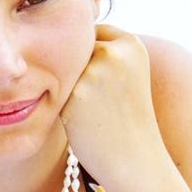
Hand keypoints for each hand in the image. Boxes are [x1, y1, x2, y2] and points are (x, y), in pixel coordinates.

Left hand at [59, 25, 165, 188]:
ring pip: (63, 73)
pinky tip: (84, 122)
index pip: (94, 32)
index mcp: (131, 44)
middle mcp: (112, 53)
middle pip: (75, 51)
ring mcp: (92, 73)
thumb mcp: (127, 75)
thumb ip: (104, 54)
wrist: (134, 159)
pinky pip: (57, 93)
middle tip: (99, 100)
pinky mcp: (74, 95)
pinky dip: (66, 107)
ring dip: (71, 90)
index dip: (91, 55)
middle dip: (80, 71)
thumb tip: (62, 36)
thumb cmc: (128, 119)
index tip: (101, 76)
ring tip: (94, 112)